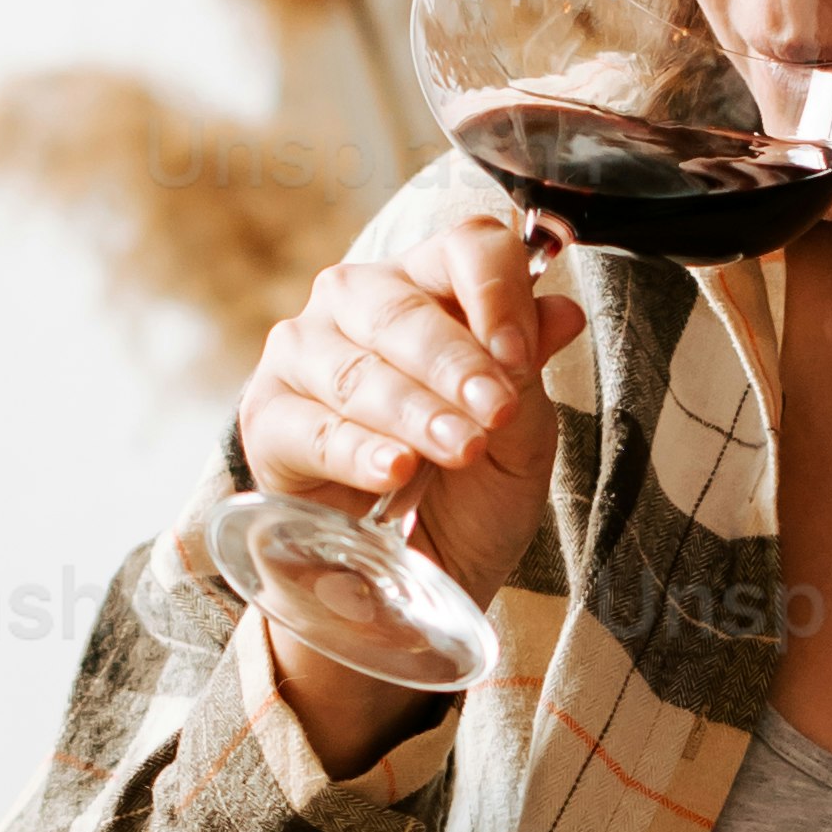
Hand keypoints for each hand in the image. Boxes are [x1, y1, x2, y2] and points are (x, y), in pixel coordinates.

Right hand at [237, 210, 581, 770]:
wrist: (413, 584)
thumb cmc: (466, 497)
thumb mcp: (520, 440)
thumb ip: (529, 376)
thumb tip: (564, 312)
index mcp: (432, 288)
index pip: (465, 247)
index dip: (496, 291)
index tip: (519, 353)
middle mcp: (359, 304)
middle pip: (404, 306)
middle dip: (456, 363)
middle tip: (493, 413)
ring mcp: (303, 355)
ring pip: (358, 368)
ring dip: (415, 411)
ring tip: (458, 448)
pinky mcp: (267, 419)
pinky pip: (310, 427)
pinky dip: (357, 450)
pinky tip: (394, 470)